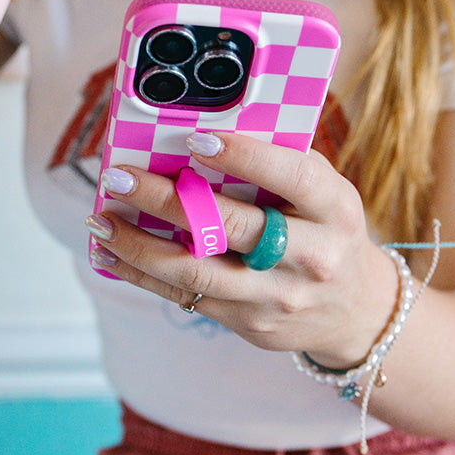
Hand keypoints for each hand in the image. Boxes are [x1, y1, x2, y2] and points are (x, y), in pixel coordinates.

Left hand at [88, 132, 397, 365]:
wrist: (354, 310)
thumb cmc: (326, 227)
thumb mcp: (324, 189)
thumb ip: (279, 161)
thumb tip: (205, 129)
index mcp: (335, 209)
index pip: (290, 177)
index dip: (244, 155)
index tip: (195, 137)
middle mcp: (312, 257)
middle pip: (229, 226)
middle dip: (165, 200)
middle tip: (119, 176)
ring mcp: (279, 296)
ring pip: (196, 271)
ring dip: (138, 245)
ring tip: (100, 219)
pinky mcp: (250, 325)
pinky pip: (186, 298)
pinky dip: (142, 274)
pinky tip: (111, 252)